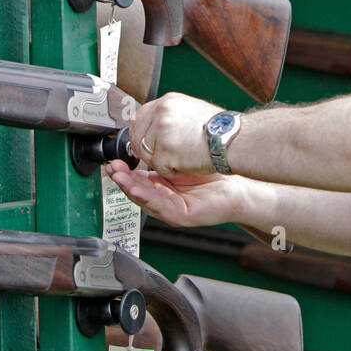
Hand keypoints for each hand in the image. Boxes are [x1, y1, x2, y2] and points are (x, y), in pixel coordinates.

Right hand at [104, 160, 249, 228]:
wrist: (238, 185)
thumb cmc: (213, 171)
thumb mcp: (183, 158)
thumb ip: (165, 152)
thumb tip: (146, 135)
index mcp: (162, 183)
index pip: (138, 177)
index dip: (124, 170)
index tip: (114, 159)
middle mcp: (164, 196)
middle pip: (137, 189)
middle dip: (122, 179)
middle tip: (111, 168)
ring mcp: (171, 207)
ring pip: (145, 199)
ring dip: (129, 189)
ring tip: (118, 178)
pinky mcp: (180, 215)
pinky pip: (160, 207)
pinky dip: (147, 198)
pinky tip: (138, 190)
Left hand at [126, 92, 221, 177]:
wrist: (232, 139)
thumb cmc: (220, 130)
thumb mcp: (191, 112)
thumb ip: (170, 117)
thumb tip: (156, 127)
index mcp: (167, 102)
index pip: (140, 117)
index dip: (142, 134)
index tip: (147, 144)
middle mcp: (161, 112)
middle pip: (138, 136)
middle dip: (147, 150)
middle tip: (165, 155)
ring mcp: (161, 130)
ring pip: (146, 154)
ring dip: (161, 161)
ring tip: (183, 157)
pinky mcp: (165, 149)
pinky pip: (159, 168)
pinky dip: (172, 171)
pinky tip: (187, 164)